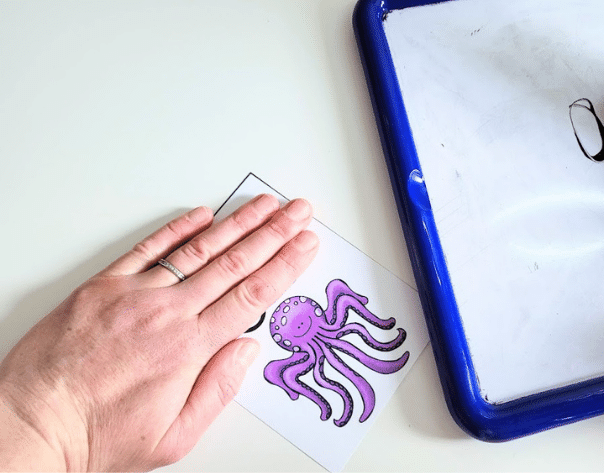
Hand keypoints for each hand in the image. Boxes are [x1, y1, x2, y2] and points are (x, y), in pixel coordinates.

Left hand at [0, 194, 318, 470]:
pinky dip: (178, 228)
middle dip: (274, 233)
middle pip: (235, 263)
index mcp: (190, 349)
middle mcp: (167, 313)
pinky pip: (148, 248)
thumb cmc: (98, 436)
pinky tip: (202, 214)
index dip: (285, 264)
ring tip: (264, 205)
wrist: (32, 424)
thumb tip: (247, 349)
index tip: (305, 244)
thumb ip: (218, 390)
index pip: (252, 294)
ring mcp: (134, 294)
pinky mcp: (103, 286)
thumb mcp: (174, 437)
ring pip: (199, 249)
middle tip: (298, 212)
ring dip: (238, 223)